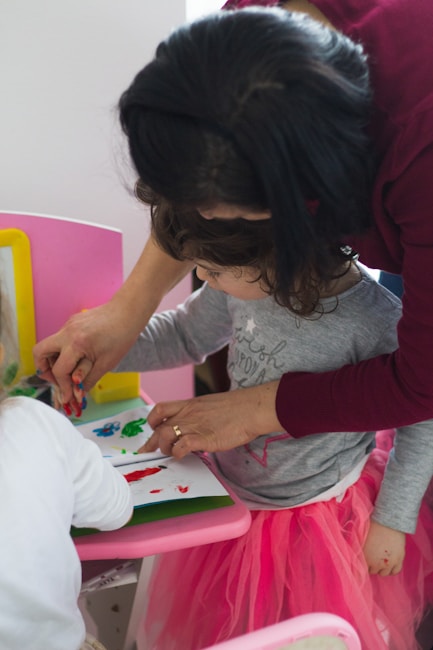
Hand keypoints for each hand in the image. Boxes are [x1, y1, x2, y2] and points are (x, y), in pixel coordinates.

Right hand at [33, 301, 141, 404]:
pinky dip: (62, 351)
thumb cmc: (122, 336)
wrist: (128, 312)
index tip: (68, 397)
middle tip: (56, 380)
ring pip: (48, 345)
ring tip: (67, 372)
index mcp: (76, 343)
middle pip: (40, 352)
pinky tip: (77, 358)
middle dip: (44, 370)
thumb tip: (78, 394)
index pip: (59, 370)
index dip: (62, 387)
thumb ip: (89, 380)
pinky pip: (60, 338)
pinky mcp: (72, 322)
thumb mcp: (107, 364)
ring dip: (53, 360)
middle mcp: (67, 332)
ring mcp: (68, 325)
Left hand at [141, 381, 280, 458]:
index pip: (160, 409)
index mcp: (189, 404)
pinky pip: (181, 447)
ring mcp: (194, 426)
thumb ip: (198, 415)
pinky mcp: (203, 438)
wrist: (252, 408)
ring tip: (171, 453)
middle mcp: (187, 414)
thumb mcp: (211, 405)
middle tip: (148, 452)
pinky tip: (183, 456)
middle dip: (152, 442)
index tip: (153, 430)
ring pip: (165, 436)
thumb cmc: (237, 408)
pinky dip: (177, 453)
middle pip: (159, 427)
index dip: (152, 421)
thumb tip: (194, 427)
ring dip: (164, 448)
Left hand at [363, 520, 405, 575]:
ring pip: (383, 573)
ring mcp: (388, 563)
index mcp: (365, 558)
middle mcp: (376, 563)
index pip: (363, 569)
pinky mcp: (399, 560)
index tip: (366, 560)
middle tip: (374, 558)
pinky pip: (395, 572)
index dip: (365, 564)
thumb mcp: (362, 539)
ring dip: (382, 568)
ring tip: (382, 560)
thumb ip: (360, 550)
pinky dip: (392, 569)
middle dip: (373, 566)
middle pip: (373, 571)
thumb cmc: (373, 527)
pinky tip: (390, 563)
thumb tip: (357, 556)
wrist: (388, 522)